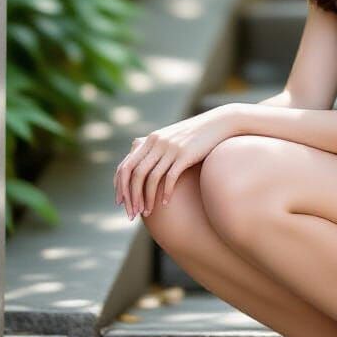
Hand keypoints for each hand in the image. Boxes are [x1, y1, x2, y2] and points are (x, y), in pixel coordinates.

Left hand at [114, 105, 240, 218]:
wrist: (216, 123)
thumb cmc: (192, 136)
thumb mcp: (170, 138)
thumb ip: (154, 149)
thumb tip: (141, 168)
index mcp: (149, 140)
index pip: (125, 166)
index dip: (120, 186)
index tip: (120, 203)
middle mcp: (156, 143)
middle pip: (135, 174)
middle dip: (131, 196)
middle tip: (133, 213)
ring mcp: (170, 148)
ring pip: (151, 178)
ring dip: (147, 198)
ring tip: (147, 212)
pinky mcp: (185, 154)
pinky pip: (170, 177)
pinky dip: (165, 192)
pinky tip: (165, 203)